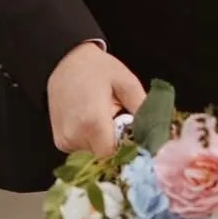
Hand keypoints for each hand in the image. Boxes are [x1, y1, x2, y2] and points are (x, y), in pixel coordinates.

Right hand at [47, 41, 146, 157]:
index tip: (133, 136)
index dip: (126, 149)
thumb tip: (157, 132)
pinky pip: (82, 151)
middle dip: (116, 144)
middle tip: (119, 122)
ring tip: (104, 120)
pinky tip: (93, 123)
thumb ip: (142, 108)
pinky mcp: (60, 142)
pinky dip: (91, 142)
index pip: (114, 155)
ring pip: (93, 155)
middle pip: (104, 157)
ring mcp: (64, 141)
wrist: (65, 61)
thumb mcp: (126, 82)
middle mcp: (74, 137)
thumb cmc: (97, 69)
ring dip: (103, 143)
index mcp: (92, 123)